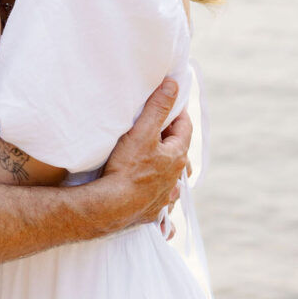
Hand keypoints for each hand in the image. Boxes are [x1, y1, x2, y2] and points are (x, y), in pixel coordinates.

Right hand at [102, 79, 191, 226]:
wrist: (112, 206)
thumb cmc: (128, 167)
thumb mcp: (142, 131)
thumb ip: (158, 107)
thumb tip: (173, 85)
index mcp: (177, 157)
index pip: (185, 129)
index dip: (178, 113)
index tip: (171, 103)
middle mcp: (176, 179)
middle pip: (181, 155)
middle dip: (173, 142)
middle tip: (160, 131)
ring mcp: (165, 197)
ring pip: (175, 182)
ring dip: (171, 173)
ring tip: (160, 165)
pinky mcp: (153, 212)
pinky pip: (164, 207)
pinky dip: (163, 203)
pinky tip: (158, 204)